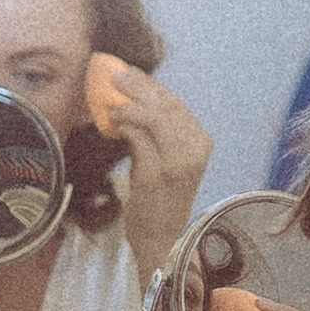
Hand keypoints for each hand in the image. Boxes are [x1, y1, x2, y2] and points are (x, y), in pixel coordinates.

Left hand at [83, 56, 211, 258]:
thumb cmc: (159, 197)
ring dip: (128, 105)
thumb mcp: (165, 159)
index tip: (127, 72)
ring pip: (153, 117)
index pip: (175, 103)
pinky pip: (139, 138)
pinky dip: (123, 126)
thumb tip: (129, 100)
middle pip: (165, 105)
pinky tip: (110, 124)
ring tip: (109, 105)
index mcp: (200, 142)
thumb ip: (155, 132)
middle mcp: (195, 150)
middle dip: (138, 86)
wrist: (161, 238)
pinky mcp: (158, 174)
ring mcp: (179, 162)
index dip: (150, 84)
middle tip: (113, 76)